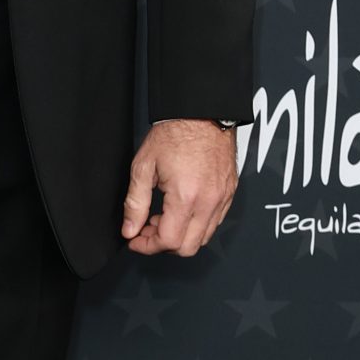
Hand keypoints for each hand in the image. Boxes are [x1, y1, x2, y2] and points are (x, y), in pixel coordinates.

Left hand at [121, 118, 237, 257]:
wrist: (202, 112)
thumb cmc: (175, 133)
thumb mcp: (144, 166)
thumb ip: (135, 203)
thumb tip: (130, 229)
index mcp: (186, 196)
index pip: (168, 241)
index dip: (147, 246)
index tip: (136, 239)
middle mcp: (209, 202)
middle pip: (188, 247)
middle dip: (164, 244)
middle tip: (148, 228)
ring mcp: (222, 198)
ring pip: (204, 238)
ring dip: (181, 235)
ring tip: (164, 216)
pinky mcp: (230, 193)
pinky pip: (215, 222)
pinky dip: (197, 225)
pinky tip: (182, 209)